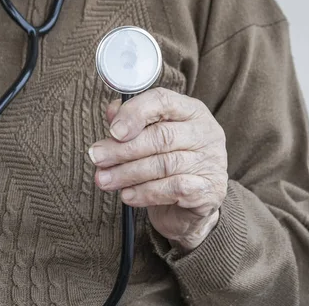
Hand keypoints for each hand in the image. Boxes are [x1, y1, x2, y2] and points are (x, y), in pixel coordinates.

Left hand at [88, 88, 227, 252]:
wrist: (190, 208)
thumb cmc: (168, 162)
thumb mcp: (150, 136)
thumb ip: (132, 121)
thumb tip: (112, 112)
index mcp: (191, 110)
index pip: (163, 100)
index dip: (135, 113)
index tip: (112, 131)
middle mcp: (206, 132)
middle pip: (161, 135)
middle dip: (123, 148)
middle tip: (97, 158)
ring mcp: (211, 161)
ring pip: (164, 163)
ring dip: (128, 173)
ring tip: (104, 180)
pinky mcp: (210, 190)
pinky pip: (172, 188)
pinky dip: (145, 193)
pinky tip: (127, 195)